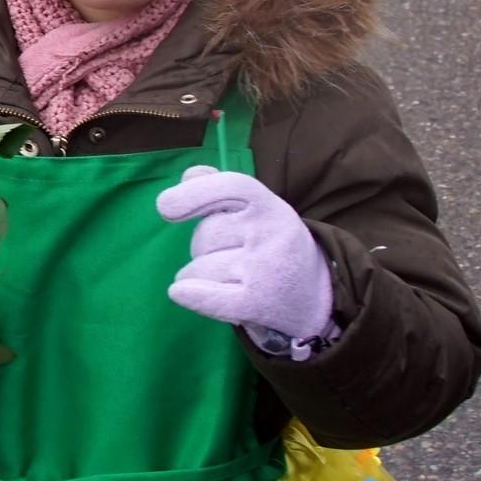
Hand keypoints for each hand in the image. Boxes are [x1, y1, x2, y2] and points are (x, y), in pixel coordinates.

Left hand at [157, 167, 332, 343]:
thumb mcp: (258, 209)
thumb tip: (190, 176)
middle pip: (204, 235)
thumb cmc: (271, 244)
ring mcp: (264, 270)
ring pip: (198, 269)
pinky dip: (190, 295)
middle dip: (203, 246)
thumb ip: (220, 187)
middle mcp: (269, 233)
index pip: (230, 186)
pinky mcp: (256, 303)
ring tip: (227, 277)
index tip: (165, 207)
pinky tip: (180, 292)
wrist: (315, 297)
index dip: (193, 193)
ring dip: (198, 275)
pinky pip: (208, 297)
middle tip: (229, 253)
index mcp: (268, 205)